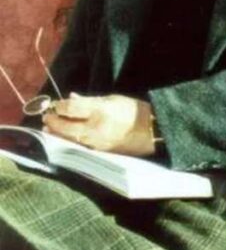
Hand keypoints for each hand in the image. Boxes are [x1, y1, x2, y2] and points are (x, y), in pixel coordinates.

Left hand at [42, 93, 157, 156]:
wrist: (153, 132)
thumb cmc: (136, 111)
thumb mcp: (114, 99)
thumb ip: (90, 100)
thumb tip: (71, 98)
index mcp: (100, 111)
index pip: (70, 108)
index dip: (59, 106)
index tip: (56, 104)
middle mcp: (95, 127)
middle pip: (64, 126)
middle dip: (53, 121)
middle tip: (47, 116)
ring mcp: (96, 141)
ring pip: (68, 138)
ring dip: (57, 132)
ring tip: (50, 127)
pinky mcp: (99, 151)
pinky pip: (78, 145)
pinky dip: (68, 140)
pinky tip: (64, 136)